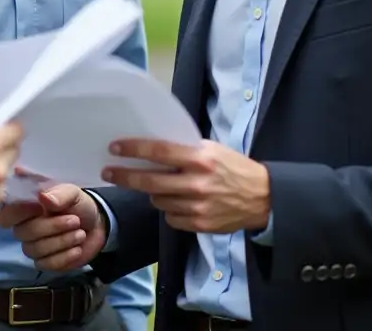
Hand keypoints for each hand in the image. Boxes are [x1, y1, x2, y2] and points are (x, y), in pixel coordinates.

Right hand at [0, 183, 105, 271]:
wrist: (97, 226)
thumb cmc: (78, 205)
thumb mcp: (72, 193)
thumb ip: (58, 194)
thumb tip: (42, 197)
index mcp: (25, 207)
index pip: (5, 214)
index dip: (19, 212)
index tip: (40, 207)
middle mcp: (24, 227)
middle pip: (23, 233)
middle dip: (51, 227)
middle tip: (75, 220)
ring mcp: (33, 246)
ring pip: (34, 250)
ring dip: (61, 242)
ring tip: (80, 233)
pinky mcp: (44, 262)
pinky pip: (46, 264)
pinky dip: (64, 257)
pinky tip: (77, 249)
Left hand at [103, 139, 270, 234]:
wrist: (263, 198)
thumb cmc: (234, 168)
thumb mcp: (212, 150)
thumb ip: (185, 150)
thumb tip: (152, 148)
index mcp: (200, 159)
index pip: (159, 151)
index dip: (133, 149)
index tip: (115, 148)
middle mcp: (197, 183)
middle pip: (150, 180)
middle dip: (125, 176)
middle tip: (108, 171)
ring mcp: (197, 206)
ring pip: (158, 200)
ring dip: (154, 193)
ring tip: (161, 186)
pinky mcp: (199, 224)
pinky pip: (170, 217)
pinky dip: (170, 209)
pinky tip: (179, 202)